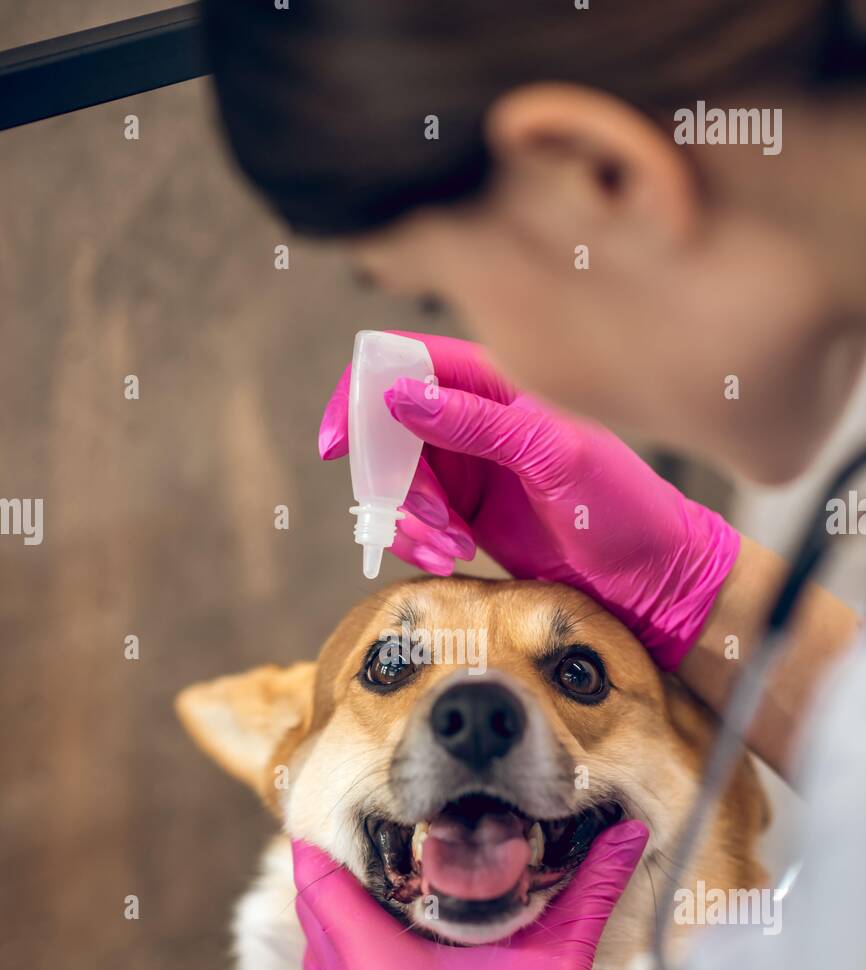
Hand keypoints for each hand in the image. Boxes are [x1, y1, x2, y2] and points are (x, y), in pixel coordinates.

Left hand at [292, 819, 648, 969]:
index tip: (350, 795)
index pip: (314, 876)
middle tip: (381, 826)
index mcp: (369, 962)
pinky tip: (404, 953)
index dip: (323, 831)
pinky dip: (357, 961)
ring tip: (390, 878)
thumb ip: (592, 890)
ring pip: (327, 955)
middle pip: (315, 910)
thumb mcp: (558, 964)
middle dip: (339, 865)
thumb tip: (628, 831)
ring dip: (345, 915)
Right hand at [319, 332, 738, 668]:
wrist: (652, 580)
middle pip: (387, 431)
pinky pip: (412, 518)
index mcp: (498, 382)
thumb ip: (477, 423)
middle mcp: (474, 417)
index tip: (338, 446)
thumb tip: (398, 395)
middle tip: (428, 524)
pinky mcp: (464, 511)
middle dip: (393, 482)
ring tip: (449, 550)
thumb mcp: (554, 456)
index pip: (406, 361)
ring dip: (407, 520)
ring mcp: (467, 466)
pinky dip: (417, 540)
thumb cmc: (623, 508)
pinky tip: (450, 559)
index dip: (361, 396)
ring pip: (395, 481)